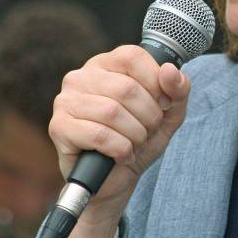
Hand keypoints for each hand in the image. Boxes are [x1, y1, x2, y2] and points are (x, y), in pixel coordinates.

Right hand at [49, 45, 189, 209]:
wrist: (117, 181)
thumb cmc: (138, 141)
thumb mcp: (168, 115)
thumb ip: (178, 90)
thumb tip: (171, 71)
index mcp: (106, 65)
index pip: (133, 57)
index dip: (156, 82)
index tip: (164, 104)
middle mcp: (81, 77)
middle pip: (126, 87)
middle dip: (148, 116)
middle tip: (148, 131)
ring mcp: (66, 101)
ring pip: (112, 112)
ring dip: (135, 135)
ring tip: (135, 144)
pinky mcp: (59, 127)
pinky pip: (99, 135)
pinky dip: (120, 149)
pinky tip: (122, 155)